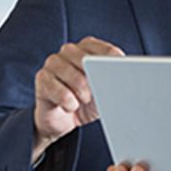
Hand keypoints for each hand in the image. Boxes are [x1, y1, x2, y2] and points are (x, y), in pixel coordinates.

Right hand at [32, 36, 123, 159]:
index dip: (114, 62)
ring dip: (82, 93)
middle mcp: (69, 51)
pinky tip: (70, 106)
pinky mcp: (42, 78)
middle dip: (95, 81)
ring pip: (72, 75)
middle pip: (87, 60)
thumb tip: (128, 82)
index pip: (104, 49)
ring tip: (83, 101)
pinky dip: (68, 102)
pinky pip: (58, 90)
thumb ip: (114, 82)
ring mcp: (53, 63)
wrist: (64, 122)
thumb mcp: (105, 93)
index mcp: (88, 49)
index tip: (122, 74)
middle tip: (97, 94)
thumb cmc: (87, 103)